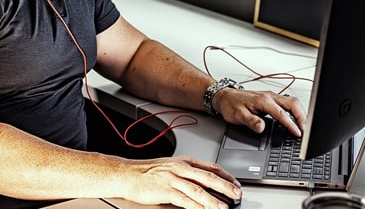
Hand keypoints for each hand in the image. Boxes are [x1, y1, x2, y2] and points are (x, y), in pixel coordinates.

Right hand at [118, 155, 241, 208]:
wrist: (128, 174)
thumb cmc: (147, 172)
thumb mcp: (171, 167)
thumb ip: (187, 173)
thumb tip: (204, 183)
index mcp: (184, 161)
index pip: (210, 167)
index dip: (225, 175)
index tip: (235, 183)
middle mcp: (180, 168)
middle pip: (208, 178)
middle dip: (225, 186)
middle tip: (237, 194)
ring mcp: (173, 179)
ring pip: (198, 190)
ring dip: (213, 200)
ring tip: (224, 207)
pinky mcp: (166, 191)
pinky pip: (185, 200)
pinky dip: (196, 207)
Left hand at [213, 89, 305, 136]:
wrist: (224, 96)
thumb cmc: (230, 105)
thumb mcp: (238, 116)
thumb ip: (251, 121)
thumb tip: (261, 127)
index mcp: (263, 100)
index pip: (281, 113)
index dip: (291, 124)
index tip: (297, 133)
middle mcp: (269, 96)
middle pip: (292, 103)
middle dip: (302, 116)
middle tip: (306, 130)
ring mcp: (271, 96)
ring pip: (292, 101)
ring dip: (300, 113)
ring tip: (304, 125)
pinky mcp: (271, 98)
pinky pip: (287, 102)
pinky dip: (295, 110)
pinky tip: (295, 118)